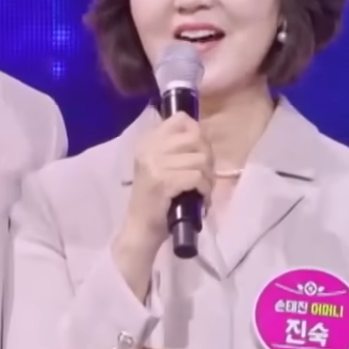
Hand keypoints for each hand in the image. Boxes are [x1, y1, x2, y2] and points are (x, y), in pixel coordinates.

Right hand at [120, 112, 213, 246]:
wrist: (140, 228)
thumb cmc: (156, 199)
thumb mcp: (161, 166)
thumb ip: (177, 148)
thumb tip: (203, 134)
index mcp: (148, 141)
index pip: (180, 119)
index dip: (198, 133)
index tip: (200, 152)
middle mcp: (149, 149)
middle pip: (195, 138)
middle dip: (207, 158)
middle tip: (205, 176)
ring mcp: (154, 164)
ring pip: (200, 159)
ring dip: (208, 177)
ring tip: (203, 189)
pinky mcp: (163, 181)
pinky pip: (197, 176)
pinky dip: (205, 189)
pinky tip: (200, 198)